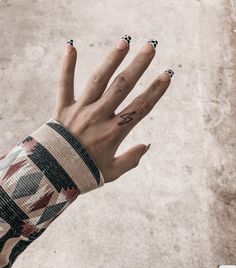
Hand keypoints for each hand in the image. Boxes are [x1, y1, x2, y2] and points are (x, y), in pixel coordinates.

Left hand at [52, 36, 173, 182]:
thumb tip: (147, 145)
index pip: (140, 108)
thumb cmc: (83, 173)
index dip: (156, 91)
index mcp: (113, 133)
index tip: (167, 75)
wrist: (51, 175)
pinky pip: (65, 84)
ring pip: (98, 80)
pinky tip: (71, 46)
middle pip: (122, 87)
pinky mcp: (62, 109)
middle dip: (139, 66)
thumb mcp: (111, 172)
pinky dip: (68, 66)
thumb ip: (131, 160)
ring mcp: (80, 111)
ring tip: (124, 42)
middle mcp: (98, 117)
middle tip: (151, 47)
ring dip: (112, 60)